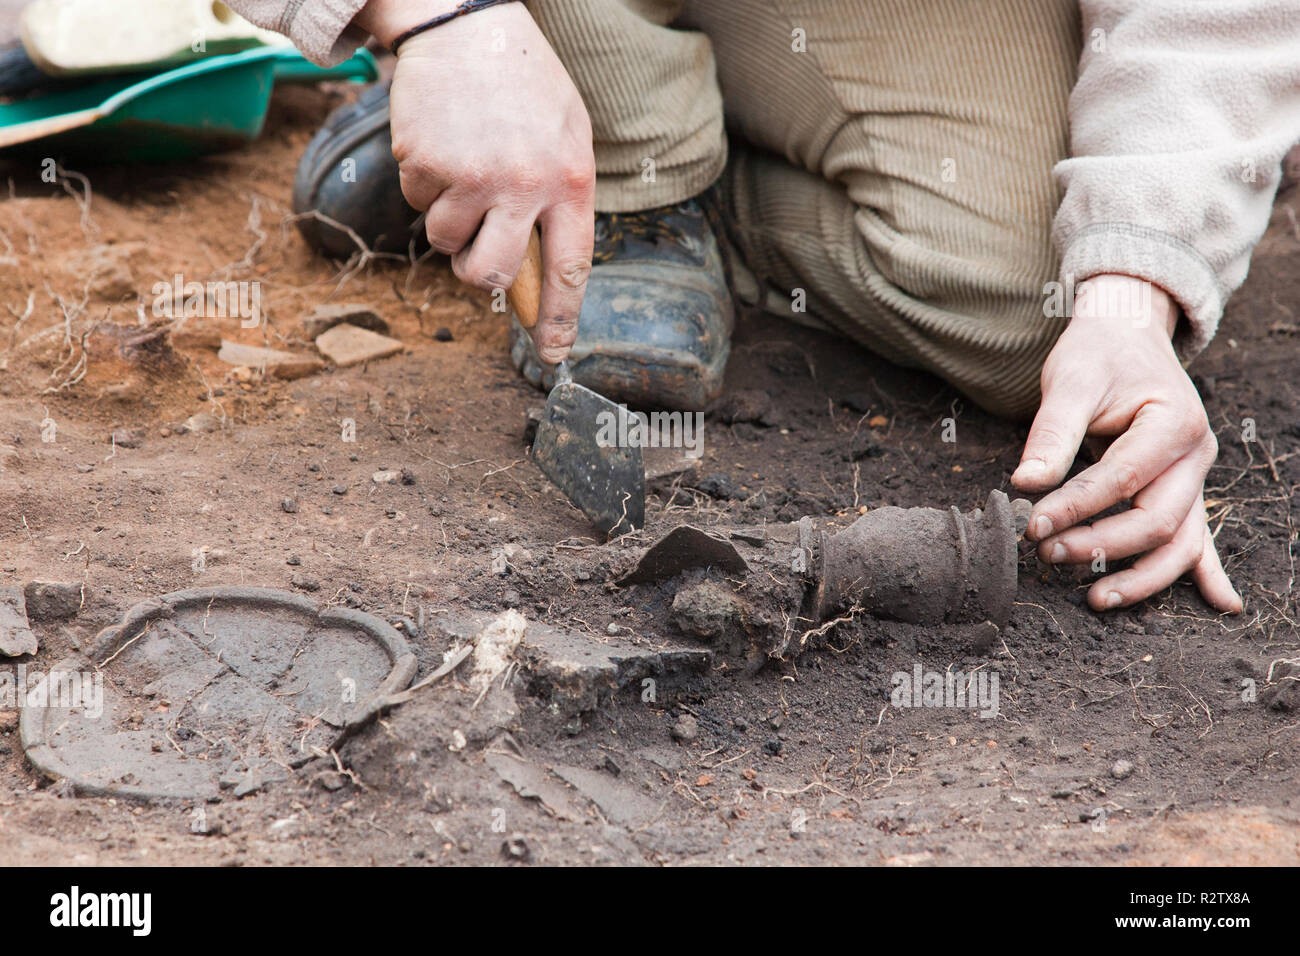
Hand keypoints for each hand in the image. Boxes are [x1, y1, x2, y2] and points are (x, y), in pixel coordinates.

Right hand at [357, 0, 594, 362]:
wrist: (465, 25)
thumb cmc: (523, 86)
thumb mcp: (566, 137)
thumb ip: (559, 200)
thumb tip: (539, 268)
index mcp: (569, 181)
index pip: (569, 267)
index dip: (559, 317)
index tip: (552, 353)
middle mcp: (522, 184)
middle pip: (489, 274)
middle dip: (475, 273)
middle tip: (473, 252)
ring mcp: (470, 175)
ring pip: (445, 240)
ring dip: (448, 217)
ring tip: (464, 166)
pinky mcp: (425, 162)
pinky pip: (418, 202)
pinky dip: (425, 181)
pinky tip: (443, 142)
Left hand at [1010, 274, 1240, 613]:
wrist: (1128, 335)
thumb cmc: (1098, 355)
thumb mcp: (1070, 381)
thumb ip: (1052, 432)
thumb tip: (1026, 484)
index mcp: (1173, 422)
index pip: (1123, 479)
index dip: (1076, 507)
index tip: (1032, 525)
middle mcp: (1195, 455)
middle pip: (1157, 520)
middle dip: (1101, 545)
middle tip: (1045, 552)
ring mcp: (1195, 476)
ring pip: (1181, 541)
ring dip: (1142, 576)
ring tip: (1094, 598)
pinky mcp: (1184, 489)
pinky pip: (1199, 537)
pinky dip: (1206, 571)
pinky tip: (1222, 605)